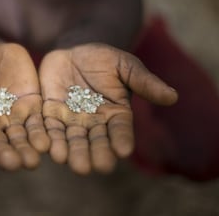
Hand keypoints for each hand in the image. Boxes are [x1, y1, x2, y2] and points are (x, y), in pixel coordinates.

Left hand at [39, 43, 177, 174]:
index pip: (120, 130)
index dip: (121, 139)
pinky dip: (47, 136)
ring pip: (70, 138)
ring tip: (66, 160)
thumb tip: (173, 97)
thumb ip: (144, 81)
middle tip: (92, 167)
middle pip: (94, 141)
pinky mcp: (50, 113)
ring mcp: (71, 119)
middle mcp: (94, 122)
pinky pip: (48, 126)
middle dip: (92, 153)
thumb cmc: (105, 59)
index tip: (123, 151)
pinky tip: (45, 146)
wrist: (75, 51)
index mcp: (116, 113)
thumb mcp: (125, 66)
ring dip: (68, 150)